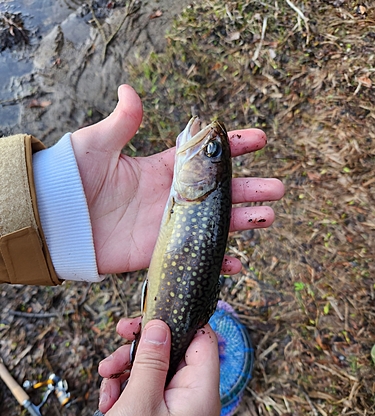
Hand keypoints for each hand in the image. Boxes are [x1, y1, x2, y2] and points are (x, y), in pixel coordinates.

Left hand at [71, 85, 283, 274]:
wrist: (58, 220)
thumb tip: (130, 90)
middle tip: (277, 187)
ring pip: (216, 223)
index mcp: (162, 169)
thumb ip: (121, 122)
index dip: (232, 147)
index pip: (205, 156)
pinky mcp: (161, 250)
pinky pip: (196, 257)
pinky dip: (218, 262)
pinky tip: (238, 263)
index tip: (259, 139)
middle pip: (221, 192)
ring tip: (269, 217)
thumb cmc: (74, 179)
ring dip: (244, 221)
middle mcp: (173, 197)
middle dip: (251, 188)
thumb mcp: (97, 145)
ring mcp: (171, 225)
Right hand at [96, 319, 220, 415]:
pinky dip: (126, 388)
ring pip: (155, 369)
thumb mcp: (140, 401)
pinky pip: (146, 388)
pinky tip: (110, 400)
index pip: (202, 341)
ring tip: (106, 381)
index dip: (179, 323)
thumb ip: (151, 359)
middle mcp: (193, 397)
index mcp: (200, 392)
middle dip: (142, 348)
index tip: (151, 315)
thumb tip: (160, 325)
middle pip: (173, 352)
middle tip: (118, 340)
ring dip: (128, 369)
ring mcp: (176, 407)